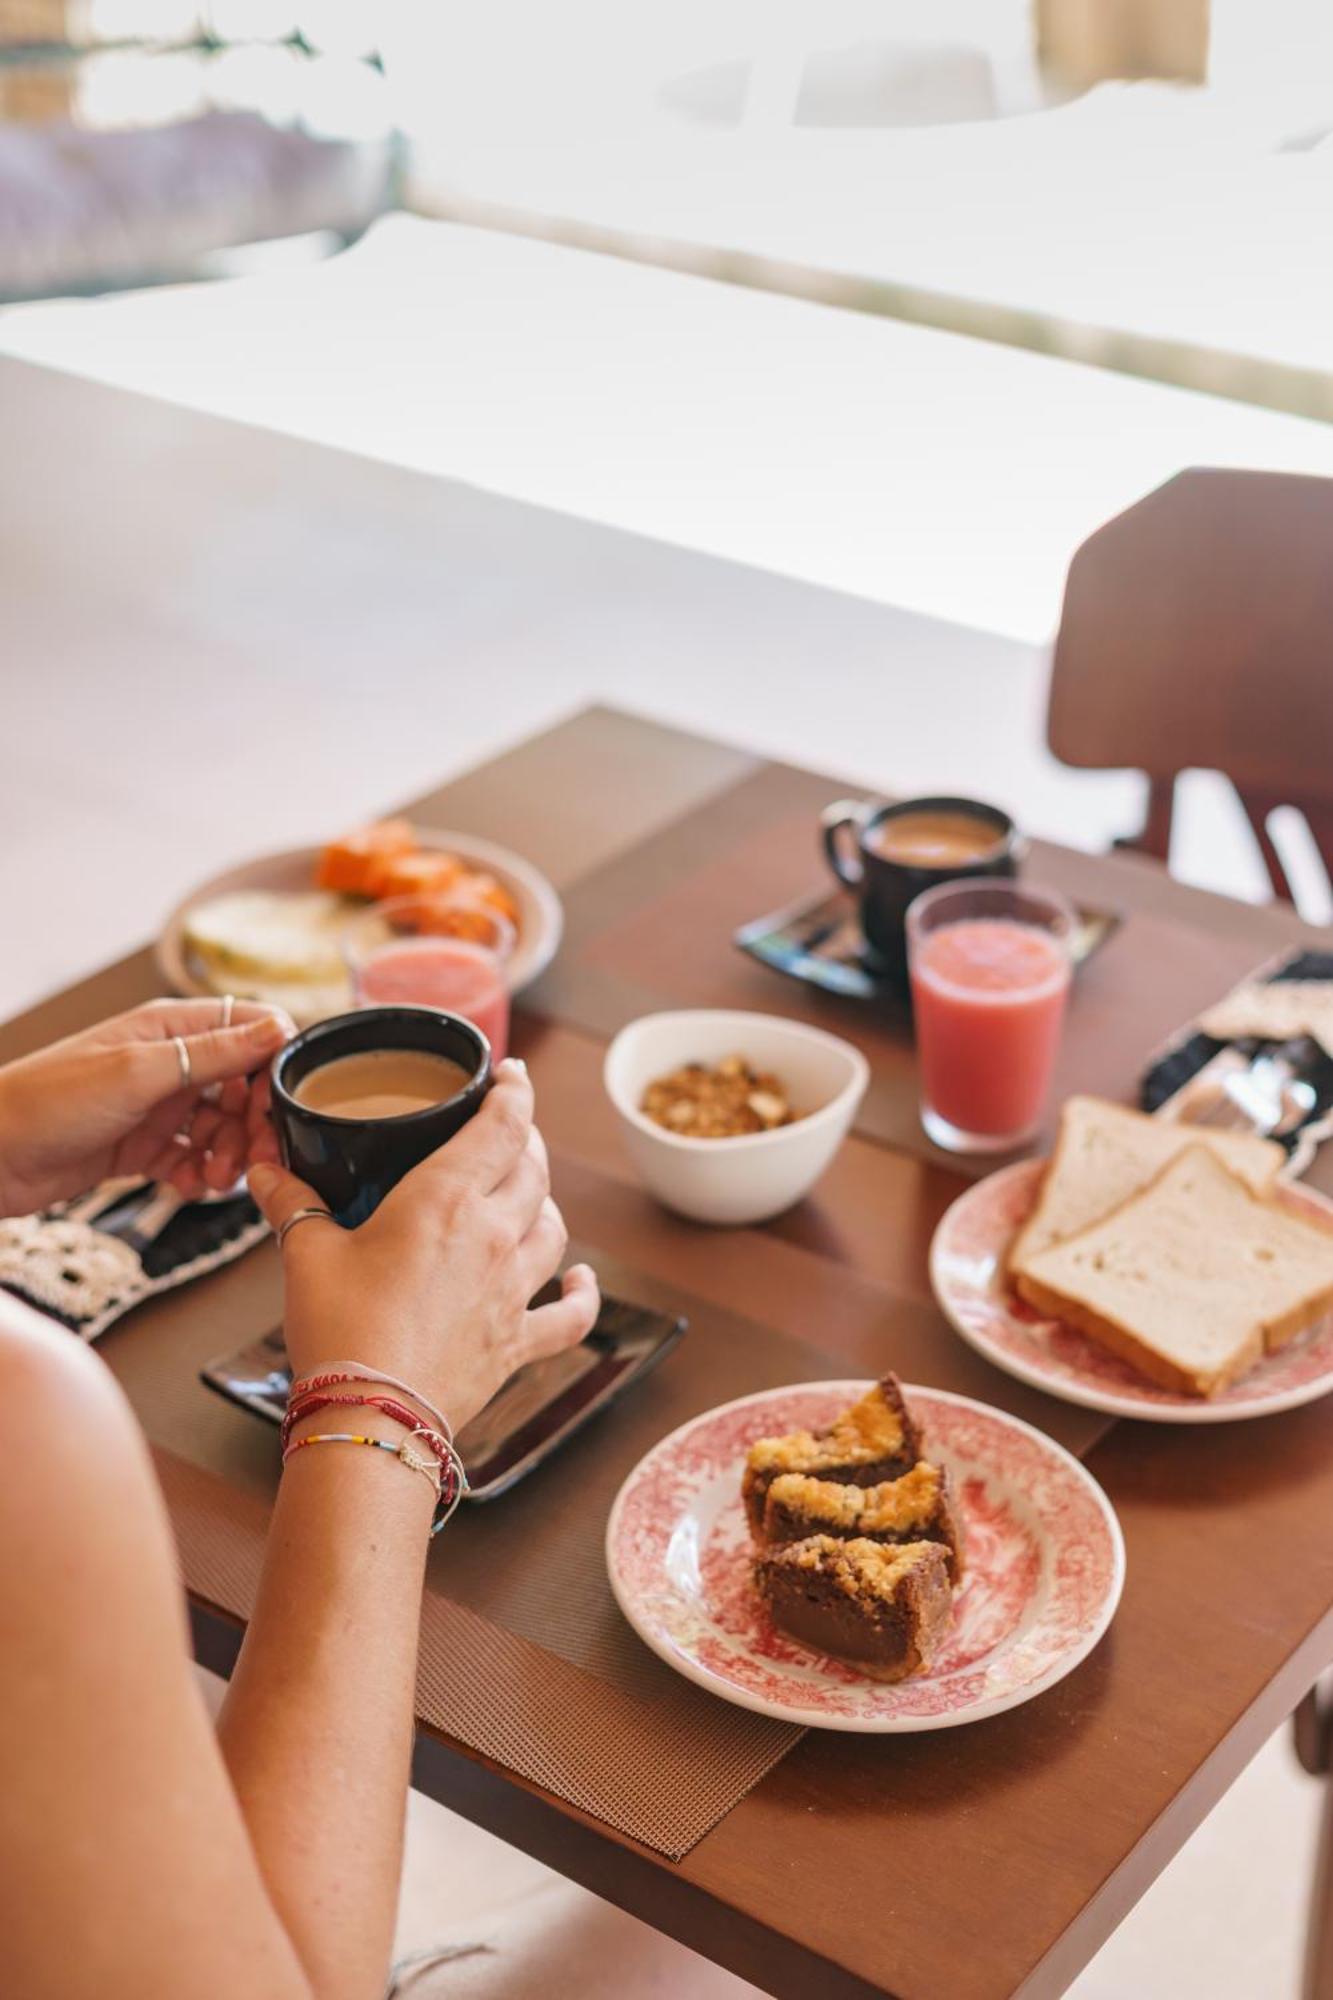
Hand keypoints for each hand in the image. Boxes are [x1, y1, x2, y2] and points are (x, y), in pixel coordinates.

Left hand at [0, 998, 293, 1215]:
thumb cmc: (47, 1101)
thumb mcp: (139, 1073)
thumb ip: (212, 1053)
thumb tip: (277, 1030)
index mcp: (169, 1028)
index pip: (249, 1028)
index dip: (272, 1062)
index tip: (276, 1100)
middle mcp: (169, 1063)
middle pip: (243, 1085)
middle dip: (254, 1122)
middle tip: (254, 1154)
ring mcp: (157, 1107)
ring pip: (222, 1127)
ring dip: (230, 1154)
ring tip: (216, 1177)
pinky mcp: (144, 1147)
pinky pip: (194, 1159)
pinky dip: (200, 1175)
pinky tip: (190, 1185)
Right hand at [247, 1059, 598, 1432]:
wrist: (370, 1417)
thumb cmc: (339, 1330)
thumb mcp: (307, 1255)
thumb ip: (293, 1205)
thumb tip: (264, 1173)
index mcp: (445, 1200)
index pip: (502, 1126)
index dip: (514, 1092)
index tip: (512, 1074)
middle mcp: (493, 1236)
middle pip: (531, 1170)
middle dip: (524, 1141)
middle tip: (506, 1131)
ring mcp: (514, 1290)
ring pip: (554, 1228)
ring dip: (544, 1203)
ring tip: (526, 1193)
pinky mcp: (518, 1342)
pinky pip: (570, 1315)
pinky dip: (582, 1295)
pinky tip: (579, 1281)